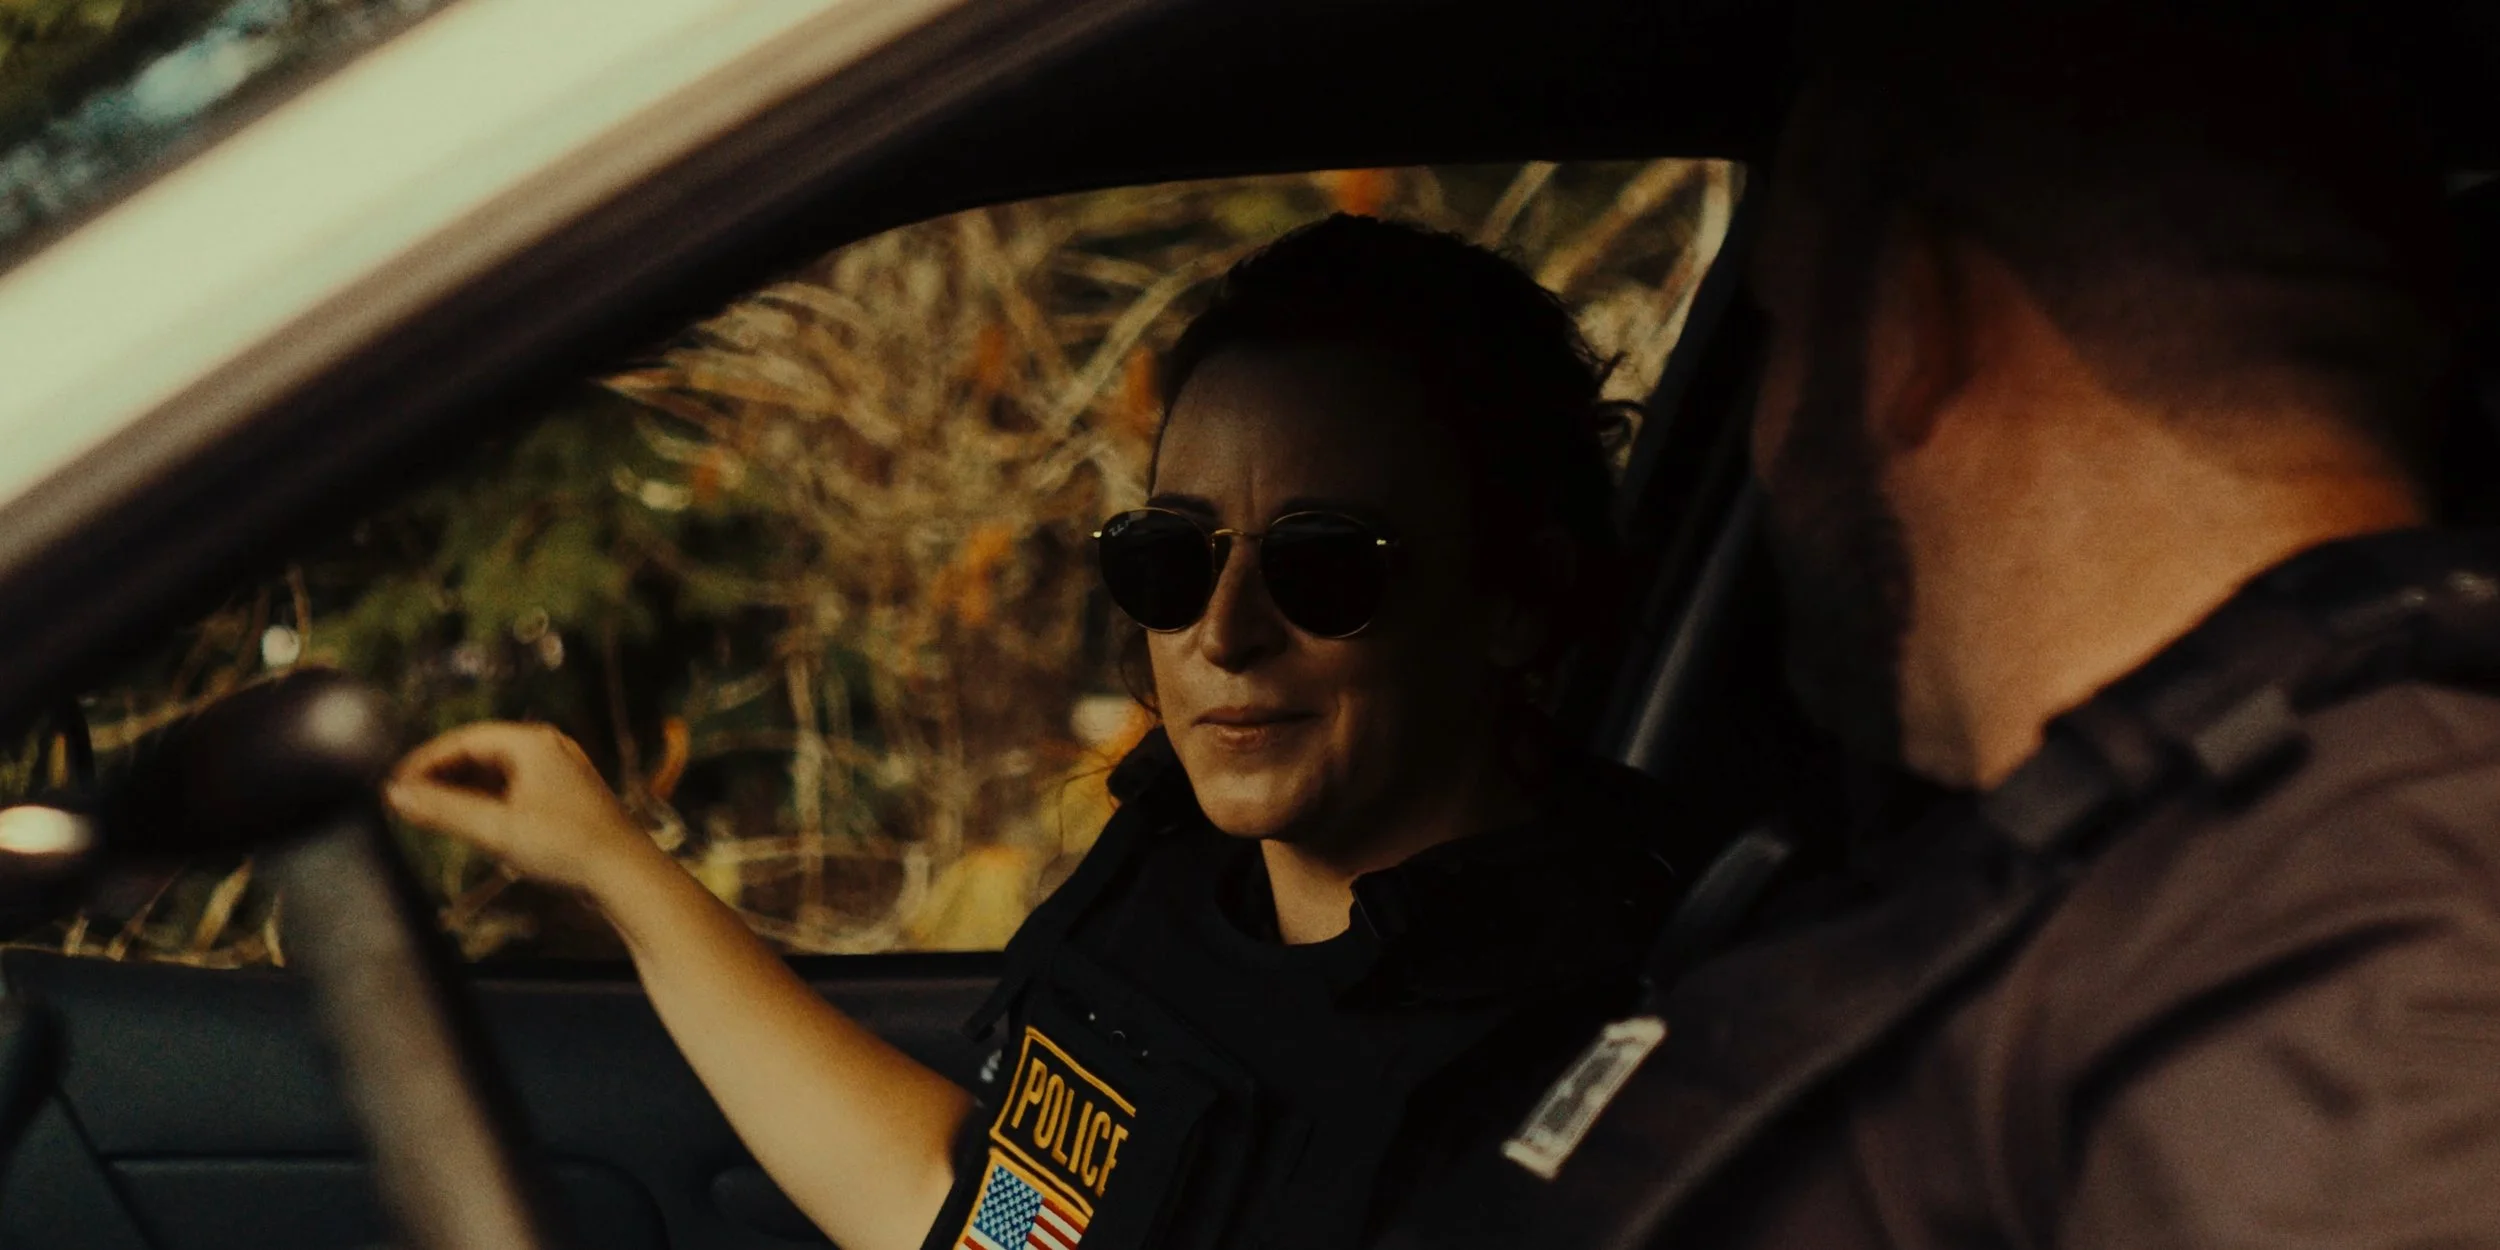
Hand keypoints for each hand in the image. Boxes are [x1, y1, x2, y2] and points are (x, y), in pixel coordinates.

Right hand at [386, 722, 657, 895]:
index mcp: (533, 742)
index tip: (394, 783)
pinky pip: (514, 792)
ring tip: (429, 813)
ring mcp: (558, 774)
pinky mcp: (564, 800)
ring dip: (462, 792)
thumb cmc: (567, 846)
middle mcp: (548, 750)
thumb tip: (394, 794)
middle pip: (480, 754)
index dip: (425, 760)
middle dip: (441, 776)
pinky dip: (486, 804)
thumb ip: (443, 810)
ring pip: (496, 775)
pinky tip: (469, 825)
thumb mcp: (497, 829)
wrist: (627, 876)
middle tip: (406, 800)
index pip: (464, 739)